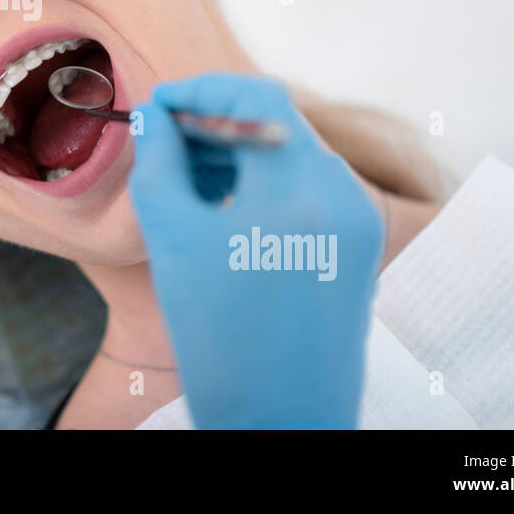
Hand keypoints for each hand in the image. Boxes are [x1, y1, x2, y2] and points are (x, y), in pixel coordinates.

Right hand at [130, 73, 383, 428]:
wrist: (280, 423)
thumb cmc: (219, 340)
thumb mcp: (172, 241)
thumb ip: (158, 163)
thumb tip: (154, 115)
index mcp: (301, 191)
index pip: (256, 95)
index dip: (201, 90)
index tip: (158, 107)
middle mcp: (343, 196)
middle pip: (275, 123)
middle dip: (215, 123)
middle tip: (163, 144)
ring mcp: (359, 222)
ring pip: (292, 154)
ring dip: (239, 154)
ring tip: (187, 183)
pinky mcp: (359, 245)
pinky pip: (310, 189)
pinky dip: (265, 186)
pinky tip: (224, 212)